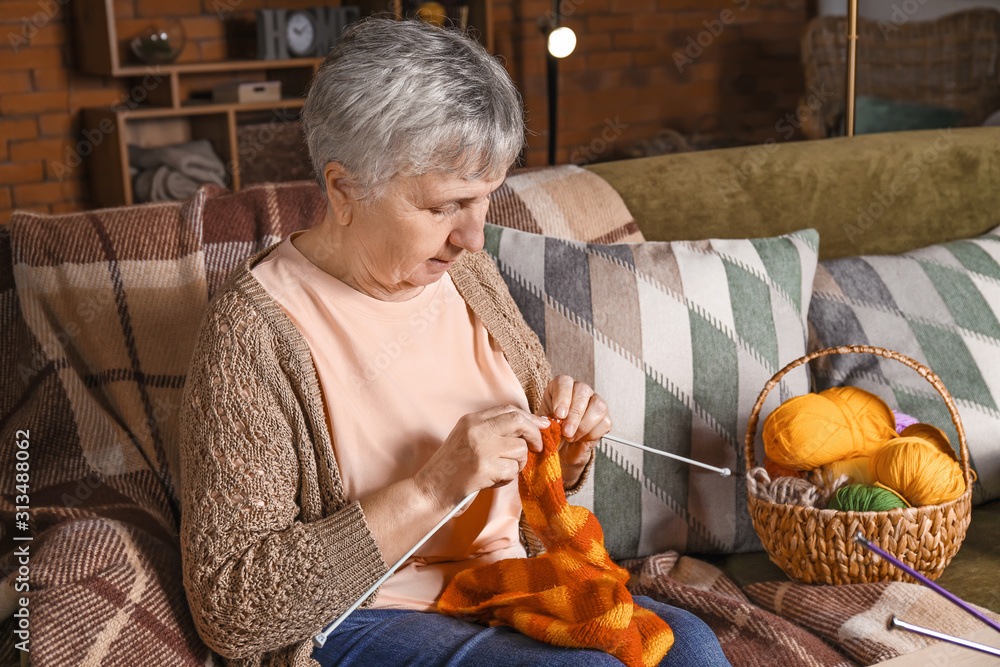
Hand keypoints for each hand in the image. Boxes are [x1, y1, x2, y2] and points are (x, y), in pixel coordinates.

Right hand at [415, 405, 548, 510]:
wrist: (430, 490)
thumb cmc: (451, 468)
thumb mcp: (466, 438)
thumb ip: (491, 430)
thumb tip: (527, 427)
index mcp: (471, 420)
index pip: (508, 410)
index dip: (529, 417)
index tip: (541, 426)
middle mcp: (476, 429)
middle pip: (518, 421)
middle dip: (534, 435)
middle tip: (538, 447)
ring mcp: (481, 448)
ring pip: (520, 449)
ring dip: (519, 463)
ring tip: (502, 471)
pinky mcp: (484, 468)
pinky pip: (513, 470)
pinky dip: (508, 478)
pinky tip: (493, 481)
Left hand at [540, 376, 611, 486]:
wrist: (562, 448)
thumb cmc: (551, 431)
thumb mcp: (542, 424)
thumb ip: (545, 420)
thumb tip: (548, 421)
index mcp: (561, 387)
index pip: (564, 382)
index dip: (562, 397)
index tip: (559, 414)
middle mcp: (580, 390)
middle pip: (582, 391)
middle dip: (574, 414)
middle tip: (565, 431)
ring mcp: (595, 402)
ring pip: (597, 406)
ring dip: (584, 425)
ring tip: (571, 437)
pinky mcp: (605, 417)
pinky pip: (604, 423)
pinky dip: (591, 434)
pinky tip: (580, 438)